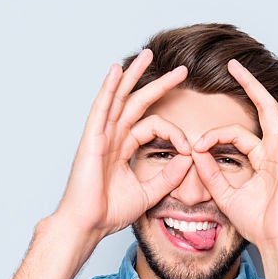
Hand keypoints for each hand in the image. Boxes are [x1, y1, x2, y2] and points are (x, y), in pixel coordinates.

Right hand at [51, 49, 194, 240]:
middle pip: (137, 101)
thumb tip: (188, 159)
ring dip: (134, 74)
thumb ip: (168, 177)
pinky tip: (117, 70)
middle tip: (181, 70)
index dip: (174, 133)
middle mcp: (112, 137)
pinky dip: (109, 87)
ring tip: (149, 54)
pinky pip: (101, 108)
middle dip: (159, 84)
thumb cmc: (110, 212)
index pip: (153, 126)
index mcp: (123, 148)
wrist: (88, 224)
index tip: (189, 148)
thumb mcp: (149, 193)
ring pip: (120, 97)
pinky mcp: (91, 139)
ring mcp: (100, 135)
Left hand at [189, 52, 277, 252]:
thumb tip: (195, 150)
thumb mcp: (225, 194)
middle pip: (266, 108)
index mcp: (263, 157)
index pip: (236, 134)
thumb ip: (211, 171)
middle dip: (250, 84)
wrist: (276, 241)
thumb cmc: (257, 224)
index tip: (196, 146)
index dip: (214, 136)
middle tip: (233, 63)